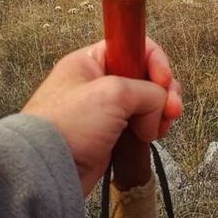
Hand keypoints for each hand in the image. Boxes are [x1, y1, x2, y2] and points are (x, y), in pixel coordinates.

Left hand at [21, 37, 182, 195]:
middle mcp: (100, 81)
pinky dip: (151, 127)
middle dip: (164, 91)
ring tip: (159, 127)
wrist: (46, 171)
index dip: (155, 61)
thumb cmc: (66, 127)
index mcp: (92, 61)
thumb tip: (160, 104)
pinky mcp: (111, 132)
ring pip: (148, 100)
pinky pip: (141, 122)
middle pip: (147, 75)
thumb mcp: (112, 94)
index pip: (135, 46)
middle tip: (171, 109)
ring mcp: (106, 109)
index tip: (164, 80)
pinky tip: (152, 135)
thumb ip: (147, 91)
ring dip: (161, 111)